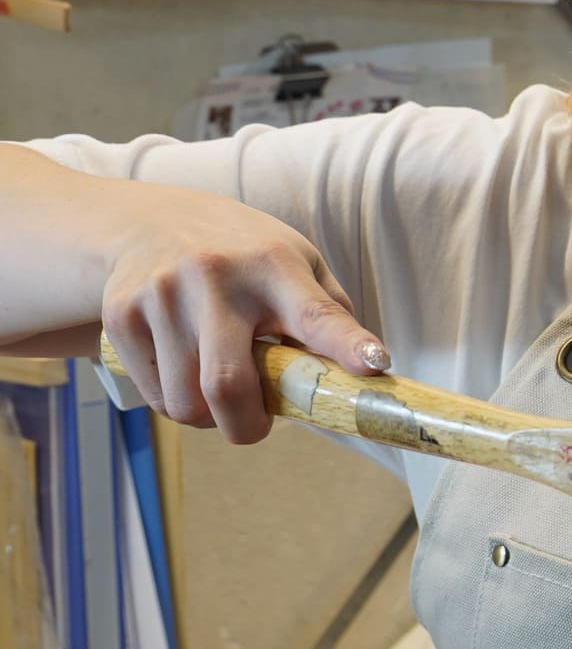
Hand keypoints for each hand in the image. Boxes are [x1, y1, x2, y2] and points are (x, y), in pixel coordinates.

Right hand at [101, 190, 389, 442]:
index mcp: (275, 266)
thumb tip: (361, 375)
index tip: (372, 367)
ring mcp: (161, 296)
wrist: (150, 222)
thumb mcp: (298, 264)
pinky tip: (185, 371)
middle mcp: (215, 277)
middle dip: (246, 426)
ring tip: (219, 388)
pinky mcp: (121, 316)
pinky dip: (176, 402)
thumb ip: (330, 316)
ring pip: (185, 402)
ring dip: (209, 416)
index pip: (315, 314)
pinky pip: (156, 396)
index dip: (345, 346)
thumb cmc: (245, 255)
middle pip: (226, 385)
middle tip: (257, 425)